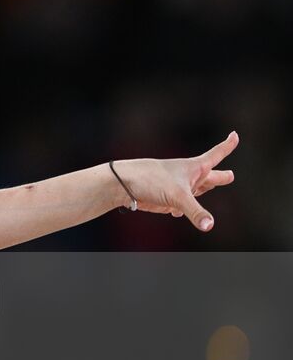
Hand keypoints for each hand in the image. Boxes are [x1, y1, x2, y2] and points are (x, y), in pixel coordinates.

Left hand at [111, 131, 237, 230]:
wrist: (123, 185)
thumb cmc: (151, 180)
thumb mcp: (178, 196)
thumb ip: (196, 212)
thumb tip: (209, 225)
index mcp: (194, 168)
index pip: (216, 154)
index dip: (228, 145)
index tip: (235, 134)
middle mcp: (188, 176)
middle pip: (210, 176)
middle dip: (220, 177)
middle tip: (230, 175)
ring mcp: (178, 188)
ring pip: (196, 190)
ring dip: (203, 190)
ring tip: (210, 185)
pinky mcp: (168, 199)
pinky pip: (182, 206)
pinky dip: (182, 209)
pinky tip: (176, 212)